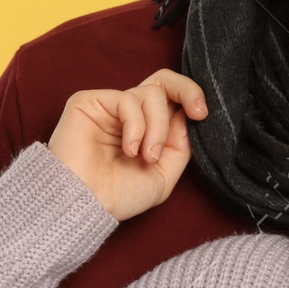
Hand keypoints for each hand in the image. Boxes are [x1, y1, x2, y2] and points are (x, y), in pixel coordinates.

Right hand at [48, 71, 207, 221]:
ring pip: (150, 94)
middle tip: (197, 113)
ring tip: (146, 156)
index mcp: (146, 128)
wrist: (85, 207)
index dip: (192, 97)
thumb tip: (189, 114)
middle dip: (187, 90)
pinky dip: (136, 126)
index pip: (172, 98)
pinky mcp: (89, 102)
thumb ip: (180, 144)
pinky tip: (129, 150)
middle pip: (164, 80)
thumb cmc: (118, 196)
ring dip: (157, 128)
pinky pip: (127, 100)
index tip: (203, 115)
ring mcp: (109, 107)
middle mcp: (129, 114)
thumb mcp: (163, 174)